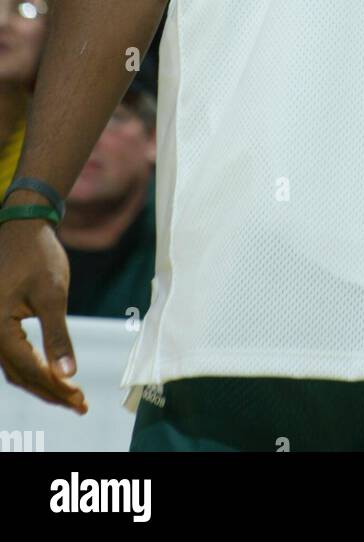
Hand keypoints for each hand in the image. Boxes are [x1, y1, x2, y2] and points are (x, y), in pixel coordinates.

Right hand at [0, 219, 87, 412]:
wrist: (22, 226)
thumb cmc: (38, 255)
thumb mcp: (52, 294)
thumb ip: (57, 335)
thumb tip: (68, 374)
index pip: (29, 369)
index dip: (56, 388)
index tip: (81, 399)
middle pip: (20, 375)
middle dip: (51, 392)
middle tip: (80, 405)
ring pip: (15, 369)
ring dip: (42, 384)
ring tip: (71, 396)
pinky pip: (13, 356)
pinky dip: (34, 369)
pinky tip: (53, 375)